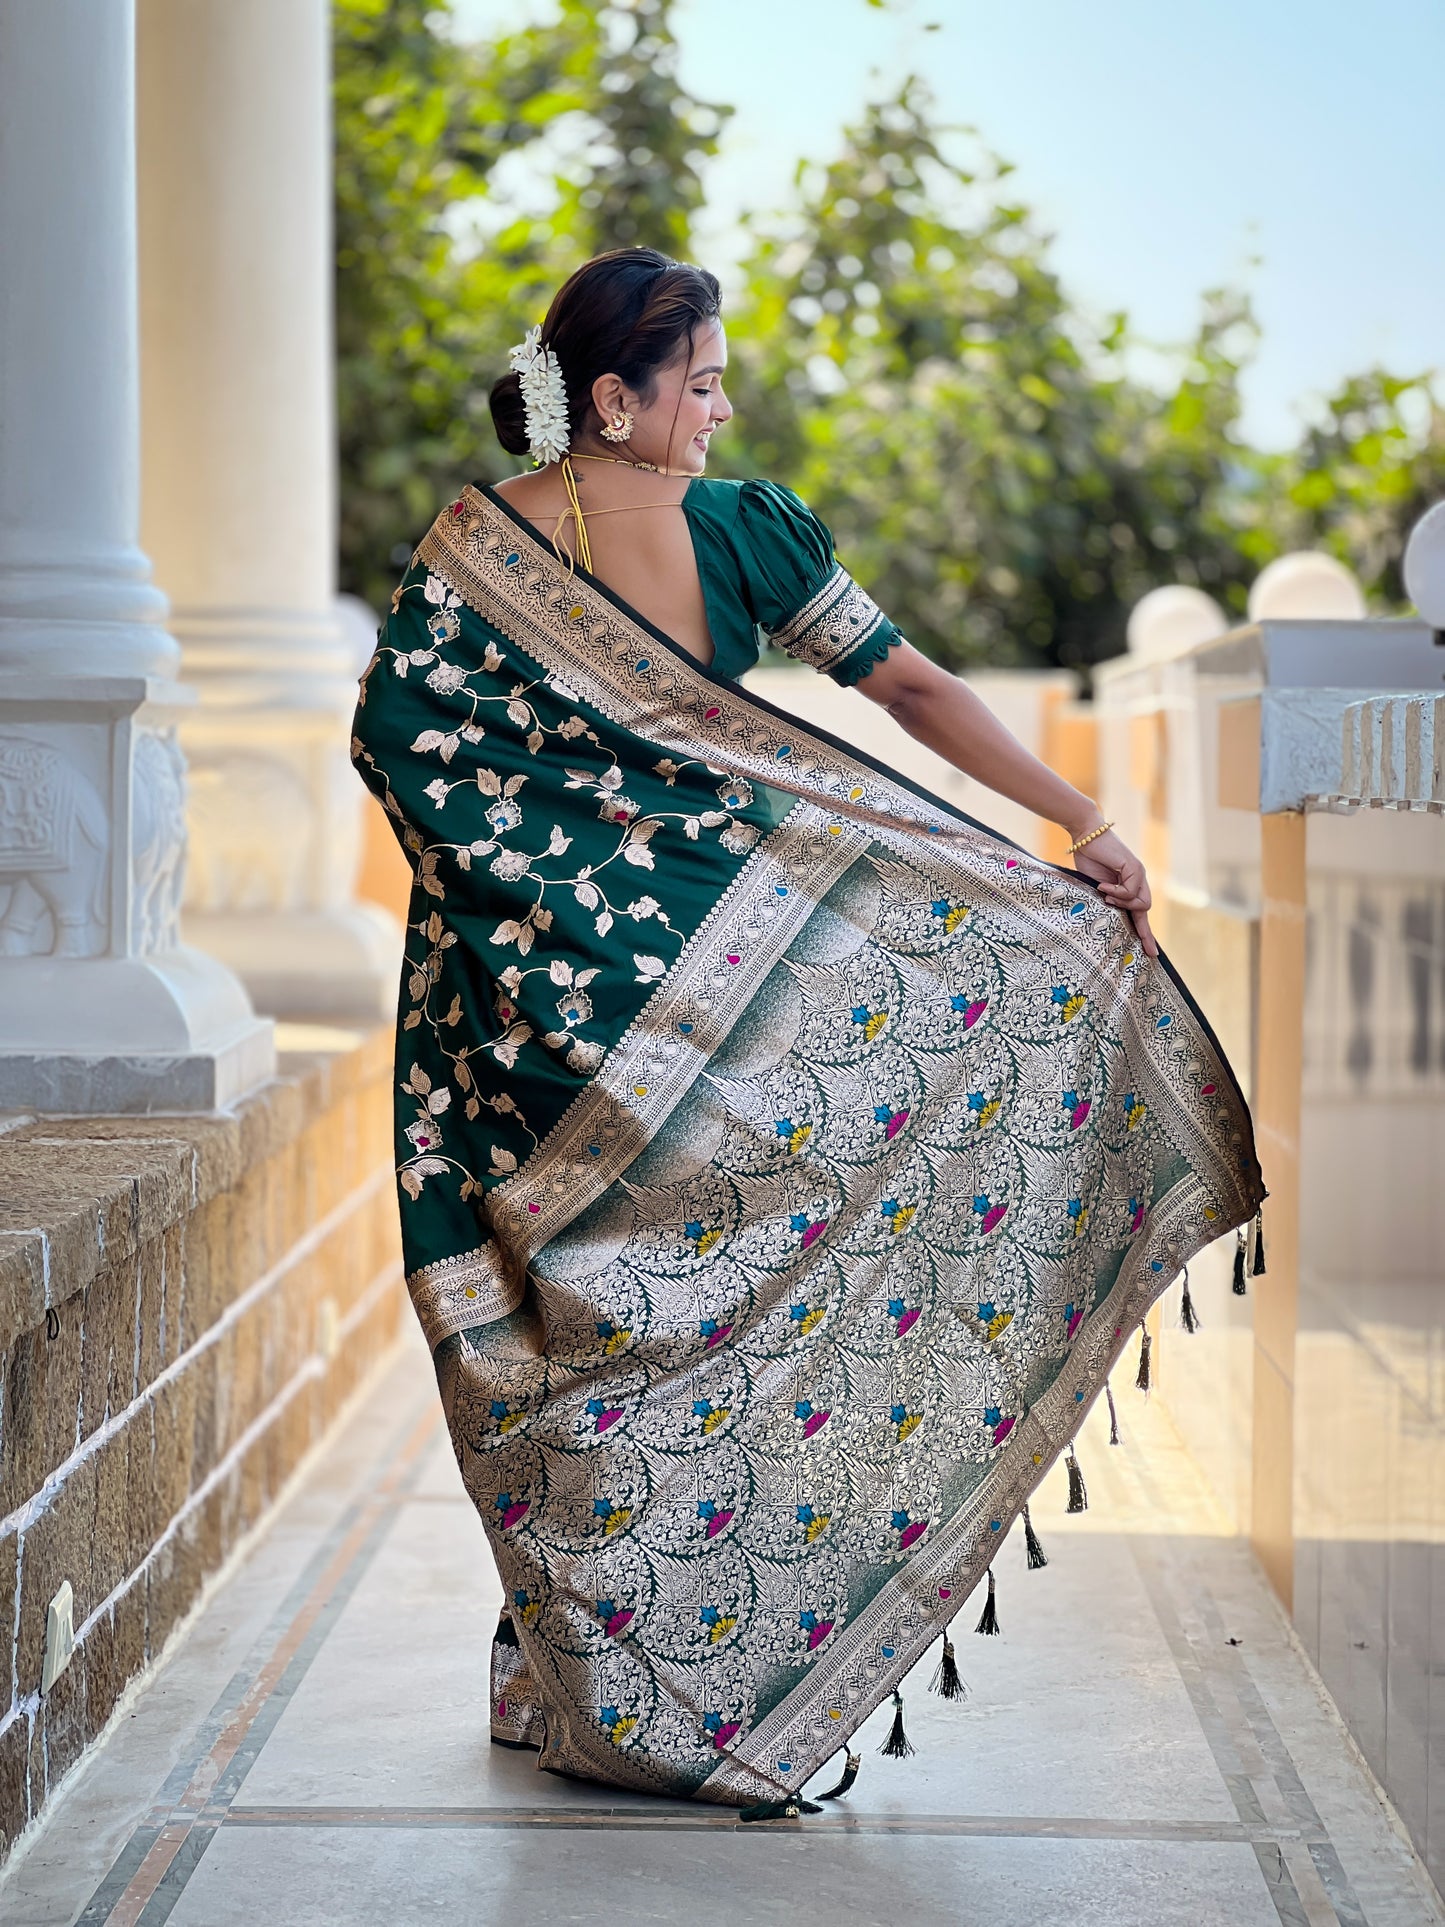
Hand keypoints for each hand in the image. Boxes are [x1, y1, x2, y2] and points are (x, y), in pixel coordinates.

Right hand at [1068, 828, 1156, 957]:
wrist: (1084, 835)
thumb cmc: (1087, 858)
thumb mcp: (1097, 886)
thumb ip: (1107, 899)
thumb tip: (1112, 917)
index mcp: (1129, 884)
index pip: (1140, 912)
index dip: (1145, 933)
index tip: (1150, 952)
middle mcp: (1138, 879)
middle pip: (1145, 909)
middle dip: (1140, 927)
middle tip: (1129, 933)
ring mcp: (1138, 873)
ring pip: (1140, 903)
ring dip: (1120, 902)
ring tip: (1104, 894)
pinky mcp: (1134, 868)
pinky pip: (1131, 891)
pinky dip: (1116, 892)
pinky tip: (1103, 885)